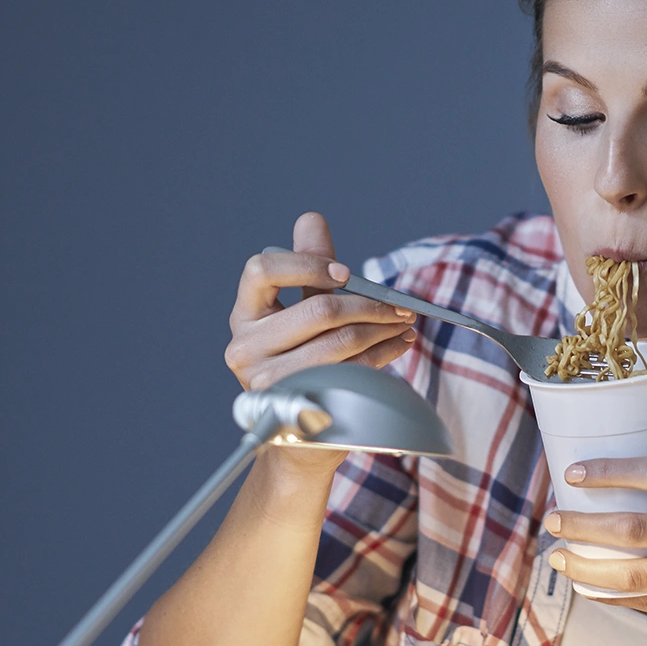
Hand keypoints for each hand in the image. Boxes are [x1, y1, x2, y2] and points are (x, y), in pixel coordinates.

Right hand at [225, 211, 416, 392]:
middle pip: (316, 310)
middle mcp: (246, 348)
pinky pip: (352, 370)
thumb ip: (306, 267)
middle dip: (368, 304)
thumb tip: (311, 219)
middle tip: (399, 305)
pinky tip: (396, 344)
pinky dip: (382, 354)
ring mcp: (268, 381)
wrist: (296, 426)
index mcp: (243, 315)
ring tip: (403, 323)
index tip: (345, 272)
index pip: (262, 270)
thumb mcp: (298, 310)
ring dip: (382, 329)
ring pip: (340, 342)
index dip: (307, 264)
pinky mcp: (299, 405)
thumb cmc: (299, 358)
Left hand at [543, 458, 646, 632]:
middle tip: (553, 520)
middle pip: (634, 529)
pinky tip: (588, 589)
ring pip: (634, 575)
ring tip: (559, 559)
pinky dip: (612, 597)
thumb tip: (631, 486)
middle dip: (583, 525)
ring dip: (587, 569)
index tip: (573, 472)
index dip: (610, 472)